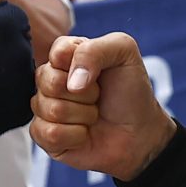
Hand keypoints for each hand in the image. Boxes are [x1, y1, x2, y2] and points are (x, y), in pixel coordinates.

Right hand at [0, 0, 31, 140]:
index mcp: (6, 24)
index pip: (13, 16)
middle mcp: (23, 49)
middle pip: (21, 39)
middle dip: (3, 45)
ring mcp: (25, 80)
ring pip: (23, 65)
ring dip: (7, 67)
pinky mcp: (23, 105)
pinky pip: (20, 90)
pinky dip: (8, 91)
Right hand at [32, 32, 174, 178]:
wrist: (140, 133)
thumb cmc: (131, 91)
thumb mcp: (124, 52)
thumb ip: (94, 50)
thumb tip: (71, 82)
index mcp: (66, 55)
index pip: (57, 52)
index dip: (80, 66)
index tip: (100, 73)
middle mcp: (51, 79)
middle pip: (49, 82)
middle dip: (84, 94)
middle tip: (98, 97)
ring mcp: (45, 108)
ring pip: (50, 110)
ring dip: (82, 116)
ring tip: (94, 115)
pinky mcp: (45, 136)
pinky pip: (48, 134)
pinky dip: (74, 136)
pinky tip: (84, 134)